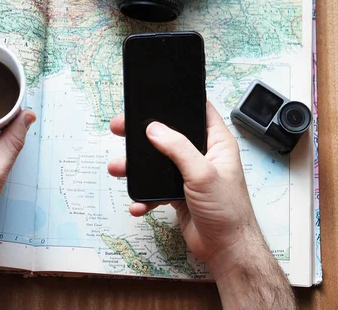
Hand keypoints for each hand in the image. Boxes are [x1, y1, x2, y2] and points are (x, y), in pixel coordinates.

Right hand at [108, 102, 294, 308]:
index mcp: (216, 143)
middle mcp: (202, 155)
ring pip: (157, 162)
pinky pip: (155, 188)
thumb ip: (178, 149)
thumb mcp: (202, 173)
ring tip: (118, 168)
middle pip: (169, 135)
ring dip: (136, 167)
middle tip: (121, 128)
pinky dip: (144, 195)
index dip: (180, 102)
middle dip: (143, 134)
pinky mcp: (178, 193)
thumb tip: (154, 129)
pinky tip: (138, 203)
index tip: (156, 97)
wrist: (226, 250)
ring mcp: (188, 174)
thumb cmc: (228, 210)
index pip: (199, 112)